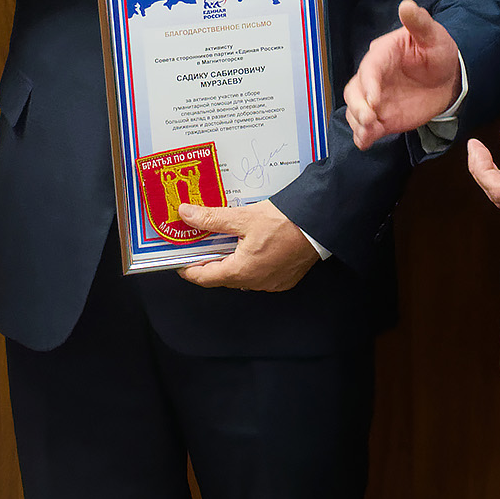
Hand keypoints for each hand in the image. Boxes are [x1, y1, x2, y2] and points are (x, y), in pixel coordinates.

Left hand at [173, 200, 320, 291]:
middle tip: (201, 244)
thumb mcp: (242, 217)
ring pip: (241, 276)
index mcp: (242, 271)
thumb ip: (211, 219)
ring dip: (231, 262)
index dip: (188, 270)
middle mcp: (256, 283)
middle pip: (222, 277)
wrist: (319, 224)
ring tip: (225, 241)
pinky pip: (259, 275)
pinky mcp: (284, 279)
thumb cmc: (286, 222)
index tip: (180, 261)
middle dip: (210, 261)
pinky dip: (250, 263)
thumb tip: (187, 215)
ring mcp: (271, 283)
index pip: (205, 278)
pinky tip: (249, 246)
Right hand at [343, 0, 460, 148]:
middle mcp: (373, 78)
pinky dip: (362, 136)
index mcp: (382, 54)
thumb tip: (407, 5)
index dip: (369, 84)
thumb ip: (419, 23)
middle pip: (354, 91)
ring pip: (356, 110)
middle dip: (359, 106)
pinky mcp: (382, 117)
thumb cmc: (437, 52)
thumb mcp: (433, 35)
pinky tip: (365, 143)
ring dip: (358, 122)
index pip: (370, 68)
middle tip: (370, 119)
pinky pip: (366, 127)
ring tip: (368, 133)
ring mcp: (376, 99)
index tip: (375, 99)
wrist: (447, 78)